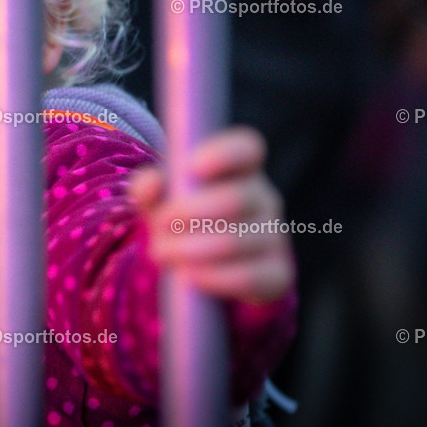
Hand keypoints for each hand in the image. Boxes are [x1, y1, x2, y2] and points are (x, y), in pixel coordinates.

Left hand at [128, 127, 295, 303]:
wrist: (199, 266)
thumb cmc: (179, 219)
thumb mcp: (159, 200)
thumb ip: (149, 187)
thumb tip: (150, 185)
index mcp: (239, 168)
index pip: (246, 149)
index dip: (223, 155)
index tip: (191, 167)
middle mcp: (263, 198)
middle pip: (238, 198)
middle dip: (190, 212)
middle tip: (160, 224)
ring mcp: (274, 236)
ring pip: (238, 241)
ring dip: (192, 249)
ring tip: (161, 252)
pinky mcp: (277, 273)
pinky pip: (251, 277)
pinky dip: (214, 277)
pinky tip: (188, 276)